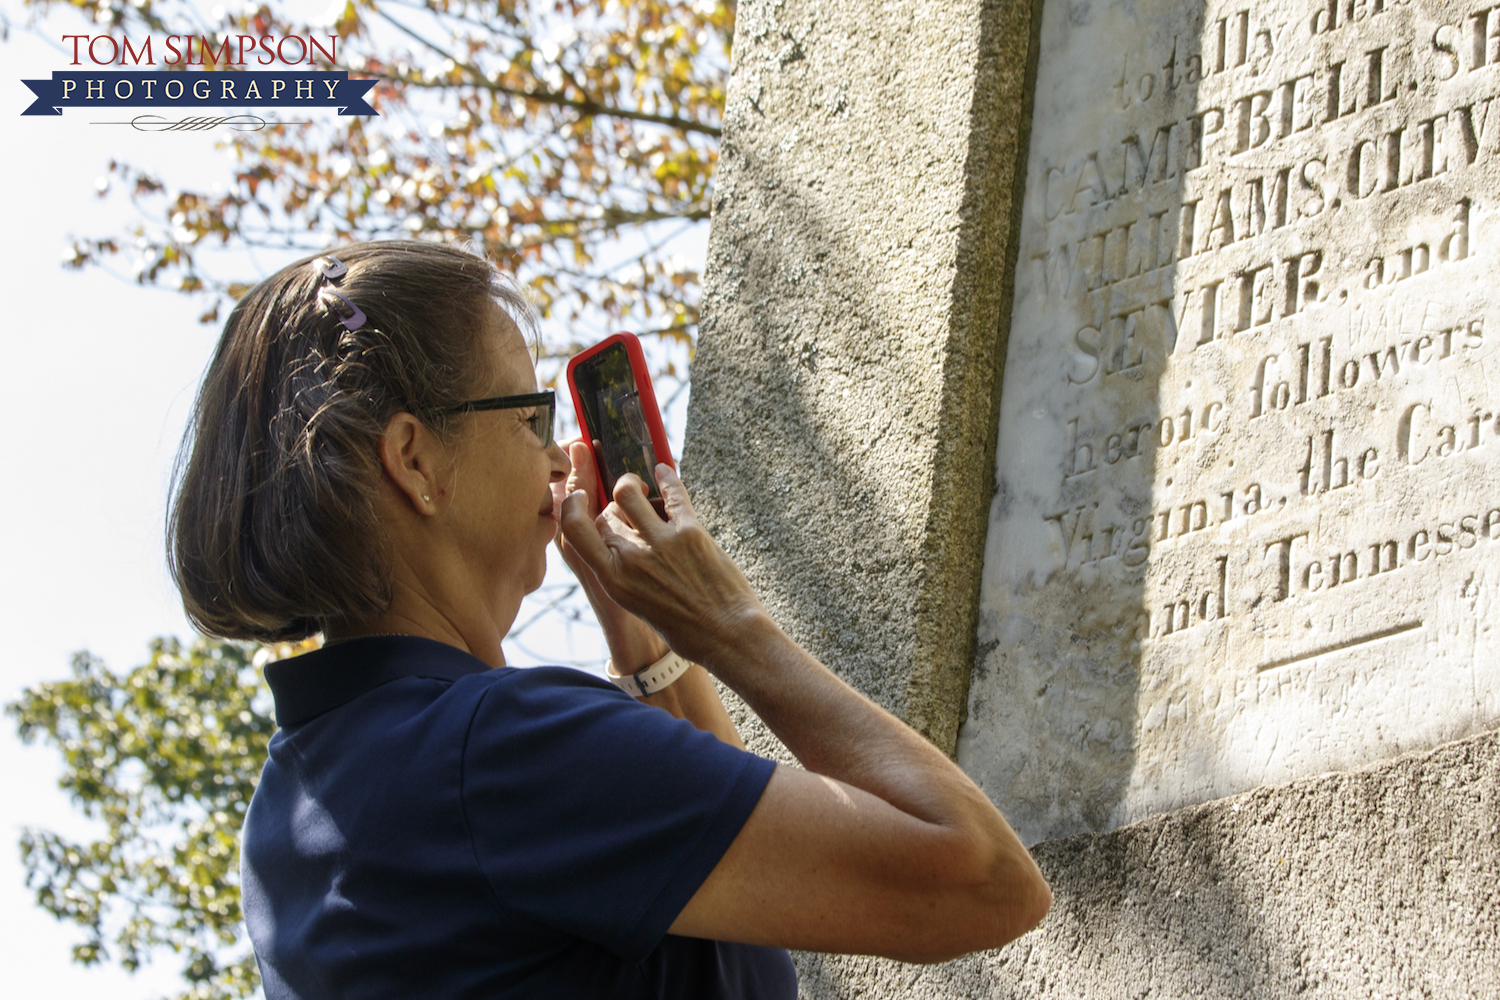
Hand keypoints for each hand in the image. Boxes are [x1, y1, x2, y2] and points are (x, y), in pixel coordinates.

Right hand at [559, 463, 765, 666]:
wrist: (727, 635)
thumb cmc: (685, 627)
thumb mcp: (638, 603)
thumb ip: (622, 571)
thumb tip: (620, 540)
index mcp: (613, 580)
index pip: (574, 530)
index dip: (572, 506)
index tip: (579, 496)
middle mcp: (631, 559)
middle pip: (606, 512)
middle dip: (614, 505)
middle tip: (629, 506)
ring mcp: (661, 543)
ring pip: (629, 491)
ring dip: (632, 483)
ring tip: (643, 485)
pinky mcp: (690, 532)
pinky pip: (673, 493)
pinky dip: (668, 478)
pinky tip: (665, 471)